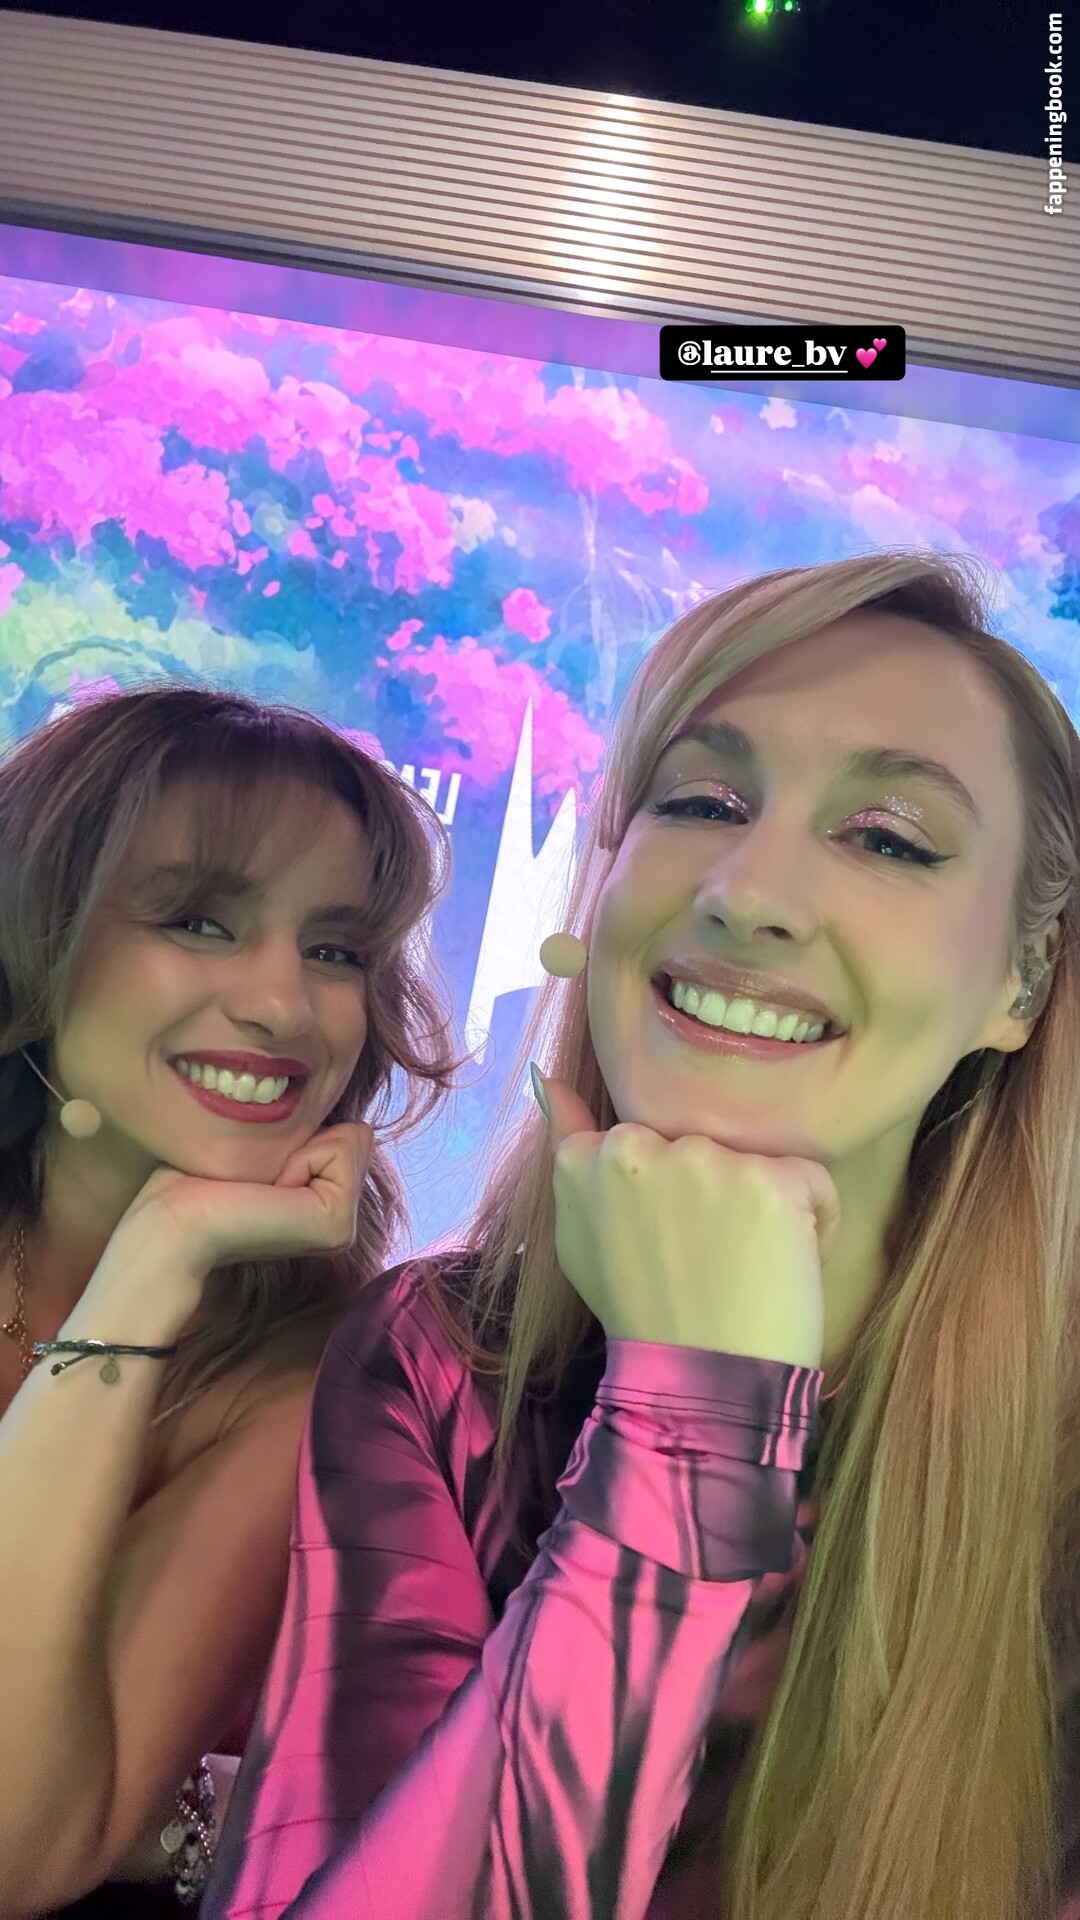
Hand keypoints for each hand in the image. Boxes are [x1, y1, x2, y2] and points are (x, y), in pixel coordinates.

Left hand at [110, 1119, 374, 1279]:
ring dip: (298, 1147)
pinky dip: (300, 1157)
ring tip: (262, 1184)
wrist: (176, 1223)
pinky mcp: (337, 1226)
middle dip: (304, 1138)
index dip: (300, 1131)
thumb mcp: (266, 1144)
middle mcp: (343, 1219)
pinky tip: (269, 1190)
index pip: (349, 1130)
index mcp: (326, 1201)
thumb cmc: (201, 1180)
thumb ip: (306, 1128)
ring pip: (353, 1138)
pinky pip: (340, 1151)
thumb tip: (332, 1102)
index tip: (260, 1167)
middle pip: (356, 1133)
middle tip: (260, 1177)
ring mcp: (345, 1227)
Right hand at [538, 1076, 836, 1367]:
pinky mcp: (771, 1181)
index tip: (664, 1243)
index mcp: (586, 1159)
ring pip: (755, 1163)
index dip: (665, 1196)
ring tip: (742, 1269)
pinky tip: (782, 1270)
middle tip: (702, 1263)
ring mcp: (705, 1160)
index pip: (640, 1141)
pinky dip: (813, 1225)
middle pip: (701, 1149)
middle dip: (713, 1194)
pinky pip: (811, 1185)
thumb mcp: (577, 1237)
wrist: (702, 1383)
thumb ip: (566, 1152)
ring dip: (761, 1208)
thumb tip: (545, 1079)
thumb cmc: (641, 1315)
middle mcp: (638, 1146)